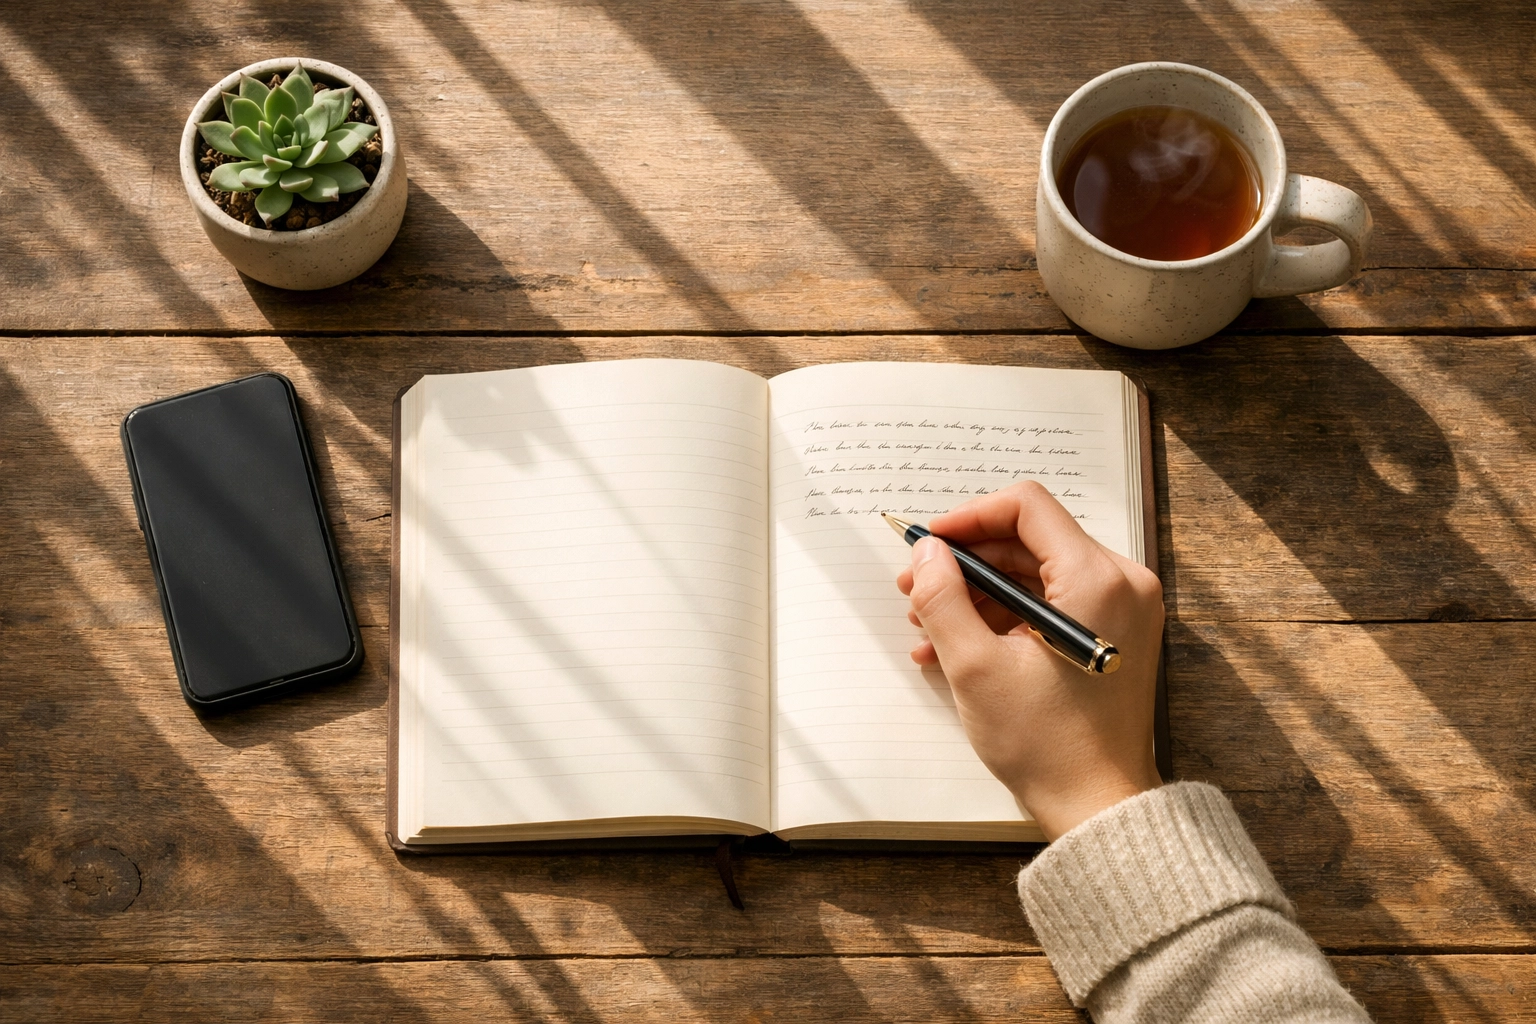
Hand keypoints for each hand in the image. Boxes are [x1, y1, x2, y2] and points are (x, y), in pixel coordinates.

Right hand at [896, 481, 1163, 839]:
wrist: (1098, 806)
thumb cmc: (1048, 744)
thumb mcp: (976, 667)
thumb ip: (944, 597)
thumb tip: (929, 554)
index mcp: (1096, 579)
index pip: (1026, 507)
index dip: (968, 518)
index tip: (930, 544)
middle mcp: (1120, 583)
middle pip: (1028, 541)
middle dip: (966, 564)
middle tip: (916, 589)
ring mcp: (1121, 610)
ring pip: (1035, 574)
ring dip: (978, 594)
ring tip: (929, 627)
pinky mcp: (1111, 635)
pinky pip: (1050, 605)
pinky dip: (1004, 618)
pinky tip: (956, 647)